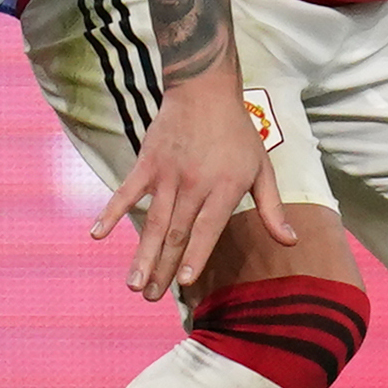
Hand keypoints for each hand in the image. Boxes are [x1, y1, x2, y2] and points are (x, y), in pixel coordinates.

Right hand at [92, 73, 297, 296]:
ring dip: (141, 253)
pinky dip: (111, 212)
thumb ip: (272, 208)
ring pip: (152, 221)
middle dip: (162, 268)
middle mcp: (194, 184)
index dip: (195, 255)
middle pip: (176, 232)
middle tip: (149, 297)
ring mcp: (167, 174)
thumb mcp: (262, 168)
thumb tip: (291, 241)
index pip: (208, 228)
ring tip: (133, 283)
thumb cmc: (238, 134)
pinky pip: (126, 192)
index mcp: (224, 187)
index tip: (183, 282)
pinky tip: (96, 235)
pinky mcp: (146, 163)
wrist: (204, 90)